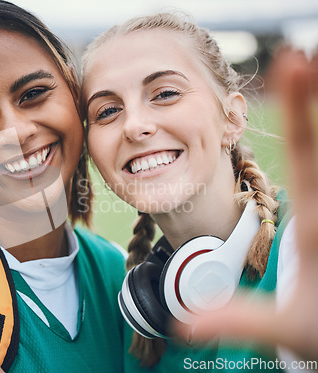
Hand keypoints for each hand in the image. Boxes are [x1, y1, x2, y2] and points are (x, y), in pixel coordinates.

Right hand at [176, 47, 317, 360]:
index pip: (305, 156)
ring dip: (316, 111)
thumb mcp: (287, 327)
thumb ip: (237, 319)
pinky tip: (313, 115)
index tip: (297, 61)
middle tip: (306, 51)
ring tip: (311, 67)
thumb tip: (185, 322)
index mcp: (316, 223)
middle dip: (311, 95)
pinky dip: (315, 138)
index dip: (300, 109)